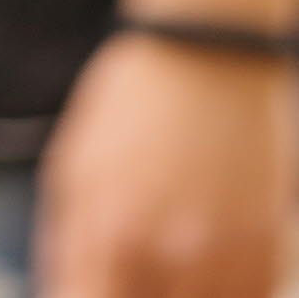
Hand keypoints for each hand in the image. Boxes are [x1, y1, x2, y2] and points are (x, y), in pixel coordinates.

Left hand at [36, 34, 297, 297]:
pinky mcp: (268, 255)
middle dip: (127, 294)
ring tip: (167, 256)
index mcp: (111, 233)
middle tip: (126, 271)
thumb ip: (69, 246)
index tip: (83, 290)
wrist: (207, 59)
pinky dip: (219, 290)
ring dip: (176, 293)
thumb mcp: (75, 167)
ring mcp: (226, 260)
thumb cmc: (129, 108)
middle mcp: (170, 256)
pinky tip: (203, 259)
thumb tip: (64, 294)